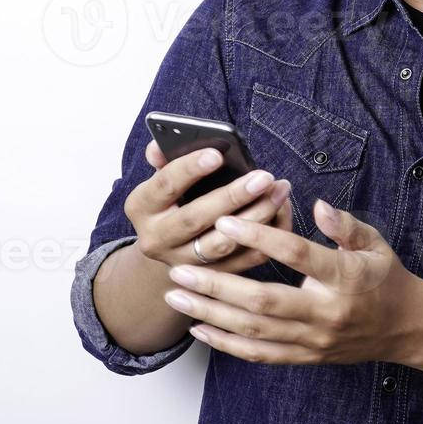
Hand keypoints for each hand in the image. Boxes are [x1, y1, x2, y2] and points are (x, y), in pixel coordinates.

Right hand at [122, 140, 292, 273]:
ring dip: (256, 217)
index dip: (190, 169)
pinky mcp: (210, 278)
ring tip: (279, 191)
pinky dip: (265, 239)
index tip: (218, 154)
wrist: (168, 248)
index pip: (165, 185)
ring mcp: (183, 264)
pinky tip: (281, 213)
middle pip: (196, 218)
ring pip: (222, 244)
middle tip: (263, 177)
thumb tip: (160, 145)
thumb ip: (164, 161)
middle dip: (233, 197)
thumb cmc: (171, 201)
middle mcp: (157, 239)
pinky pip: (243, 261)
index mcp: (141, 208)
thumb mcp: (161, 180)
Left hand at [163, 198, 422, 364]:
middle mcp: (326, 313)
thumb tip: (317, 205)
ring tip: (176, 297)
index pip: (297, 255)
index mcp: (344, 277)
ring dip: (211, 315)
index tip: (225, 220)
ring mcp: (315, 340)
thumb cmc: (385, 277)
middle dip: (217, 286)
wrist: (406, 328)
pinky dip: (227, 344)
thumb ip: (344, 224)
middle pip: (264, 302)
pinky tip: (199, 329)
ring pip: (255, 331)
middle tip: (181, 269)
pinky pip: (261, 355)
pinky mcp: (307, 357)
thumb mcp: (374, 242)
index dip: (259, 237)